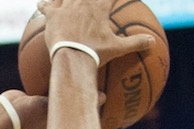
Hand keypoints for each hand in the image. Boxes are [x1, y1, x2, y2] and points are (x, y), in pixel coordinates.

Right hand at [10, 89, 126, 128]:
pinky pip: (67, 106)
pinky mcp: (47, 112)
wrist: (10, 111)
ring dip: (90, 113)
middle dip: (103, 128)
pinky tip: (76, 90)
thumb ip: (79, 101)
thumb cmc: (32, 112)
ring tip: (102, 104)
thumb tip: (105, 97)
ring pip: (79, 119)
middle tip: (120, 123)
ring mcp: (55, 123)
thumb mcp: (55, 107)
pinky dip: (75, 101)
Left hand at [38, 0, 153, 65]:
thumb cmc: (95, 53)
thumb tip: (153, 43)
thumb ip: (135, 43)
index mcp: (99, 7)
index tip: (111, 0)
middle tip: (88, 1)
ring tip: (67, 0)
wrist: (72, 57)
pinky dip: (44, 5)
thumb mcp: (118, 48)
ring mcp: (66, 7)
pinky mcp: (52, 15)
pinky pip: (46, 6)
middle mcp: (83, 2)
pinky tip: (40, 4)